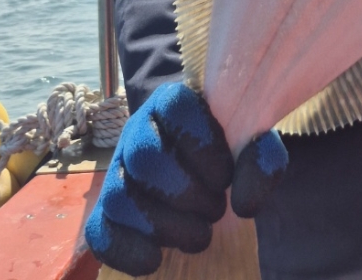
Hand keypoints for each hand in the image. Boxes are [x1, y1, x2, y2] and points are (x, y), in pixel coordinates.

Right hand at [84, 83, 287, 275]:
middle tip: (216, 209)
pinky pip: (99, 231)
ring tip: (199, 235)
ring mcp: (117, 170)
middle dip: (187, 194)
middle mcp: (138, 130)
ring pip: (120, 197)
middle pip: (145, 158)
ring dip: (165, 226)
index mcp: (173, 101)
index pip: (177, 107)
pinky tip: (157, 259)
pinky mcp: (105, 211)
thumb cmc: (226, 152)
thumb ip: (262, 160)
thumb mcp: (252, 146)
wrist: (201, 173)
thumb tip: (244, 204)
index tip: (226, 176)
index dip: (204, 146)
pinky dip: (127, 250)